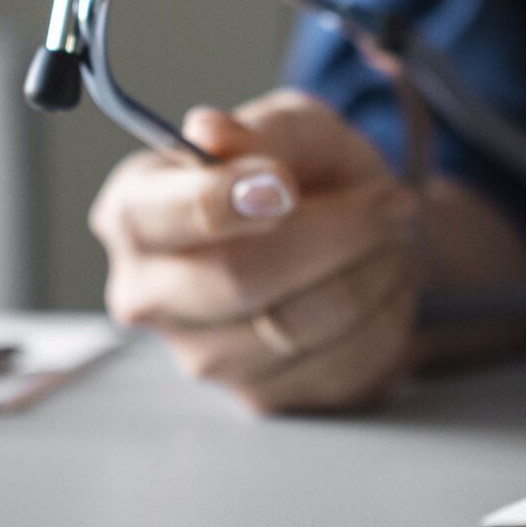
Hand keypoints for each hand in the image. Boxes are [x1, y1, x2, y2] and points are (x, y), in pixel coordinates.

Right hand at [90, 88, 422, 413]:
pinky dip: (381, 315)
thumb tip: (208, 132)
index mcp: (134, 212)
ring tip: (389, 237)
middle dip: (335, 234)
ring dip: (370, 273)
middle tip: (391, 202)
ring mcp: (200, 358)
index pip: (157, 218)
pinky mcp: (260, 397)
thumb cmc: (311, 175)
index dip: (222, 201)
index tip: (285, 184)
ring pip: (300, 325)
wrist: (359, 238)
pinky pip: (340, 364)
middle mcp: (148, 295)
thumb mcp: (299, 128)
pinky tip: (381, 282)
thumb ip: (264, 131)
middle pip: (236, 277)